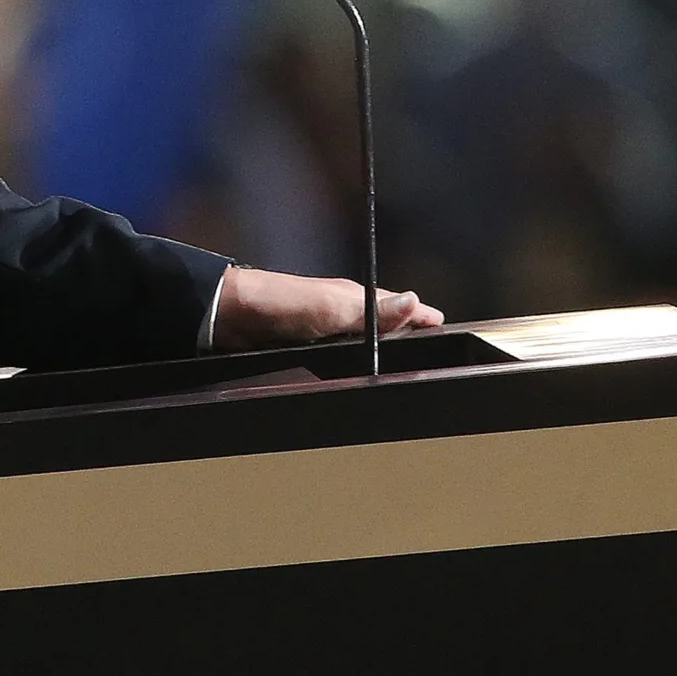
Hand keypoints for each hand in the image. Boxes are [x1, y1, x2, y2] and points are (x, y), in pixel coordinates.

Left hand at [208, 267, 442, 350]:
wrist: (231, 314)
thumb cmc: (282, 304)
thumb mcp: (333, 309)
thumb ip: (374, 312)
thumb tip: (416, 302)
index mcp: (356, 299)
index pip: (400, 309)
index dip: (423, 320)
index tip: (445, 329)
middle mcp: (344, 314)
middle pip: (384, 329)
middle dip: (406, 339)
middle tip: (428, 354)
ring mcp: (325, 331)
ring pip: (362, 346)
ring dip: (377, 356)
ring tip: (398, 370)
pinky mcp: (307, 348)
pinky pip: (339, 360)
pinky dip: (352, 366)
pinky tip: (355, 376)